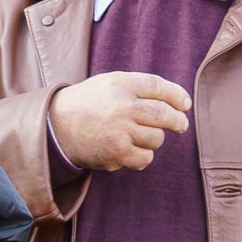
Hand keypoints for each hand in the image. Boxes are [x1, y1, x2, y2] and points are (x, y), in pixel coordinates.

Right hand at [49, 72, 191, 171]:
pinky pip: (145, 158)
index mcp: (120, 84)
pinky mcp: (116, 153)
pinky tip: (130, 150)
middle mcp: (121, 107)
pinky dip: (142, 156)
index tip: (185, 105)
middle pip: (164, 114)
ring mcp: (120, 131)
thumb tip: (181, 102)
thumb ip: (140, 87)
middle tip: (180, 125)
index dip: (177, 96)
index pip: (158, 86)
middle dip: (177, 121)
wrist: (56, 127)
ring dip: (153, 139)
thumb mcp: (110, 83)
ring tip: (137, 136)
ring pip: (156, 139)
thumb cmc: (89, 104)